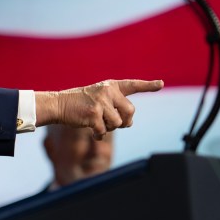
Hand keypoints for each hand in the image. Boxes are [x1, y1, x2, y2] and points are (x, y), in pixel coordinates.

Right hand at [37, 79, 163, 137]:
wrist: (59, 105)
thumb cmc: (80, 104)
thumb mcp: (99, 98)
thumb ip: (115, 105)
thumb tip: (128, 123)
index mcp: (111, 86)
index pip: (133, 85)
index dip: (148, 85)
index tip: (161, 84)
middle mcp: (108, 91)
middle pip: (130, 112)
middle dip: (124, 122)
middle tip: (112, 123)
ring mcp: (101, 102)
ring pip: (118, 124)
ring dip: (109, 128)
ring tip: (97, 123)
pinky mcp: (93, 114)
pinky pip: (104, 131)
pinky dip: (98, 135)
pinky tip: (91, 131)